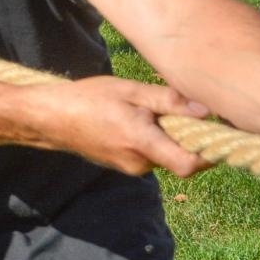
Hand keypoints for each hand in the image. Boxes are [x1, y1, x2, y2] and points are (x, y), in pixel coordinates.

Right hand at [31, 76, 211, 177]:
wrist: (48, 117)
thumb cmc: (86, 99)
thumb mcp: (128, 91)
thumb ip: (168, 101)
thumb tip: (206, 112)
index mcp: (141, 142)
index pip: (190, 164)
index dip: (208, 153)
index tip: (211, 132)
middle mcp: (138, 163)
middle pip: (179, 157)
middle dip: (182, 136)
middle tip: (168, 108)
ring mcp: (129, 168)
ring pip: (163, 155)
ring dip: (163, 136)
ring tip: (140, 111)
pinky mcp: (121, 166)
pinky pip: (148, 155)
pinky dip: (149, 140)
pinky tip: (129, 120)